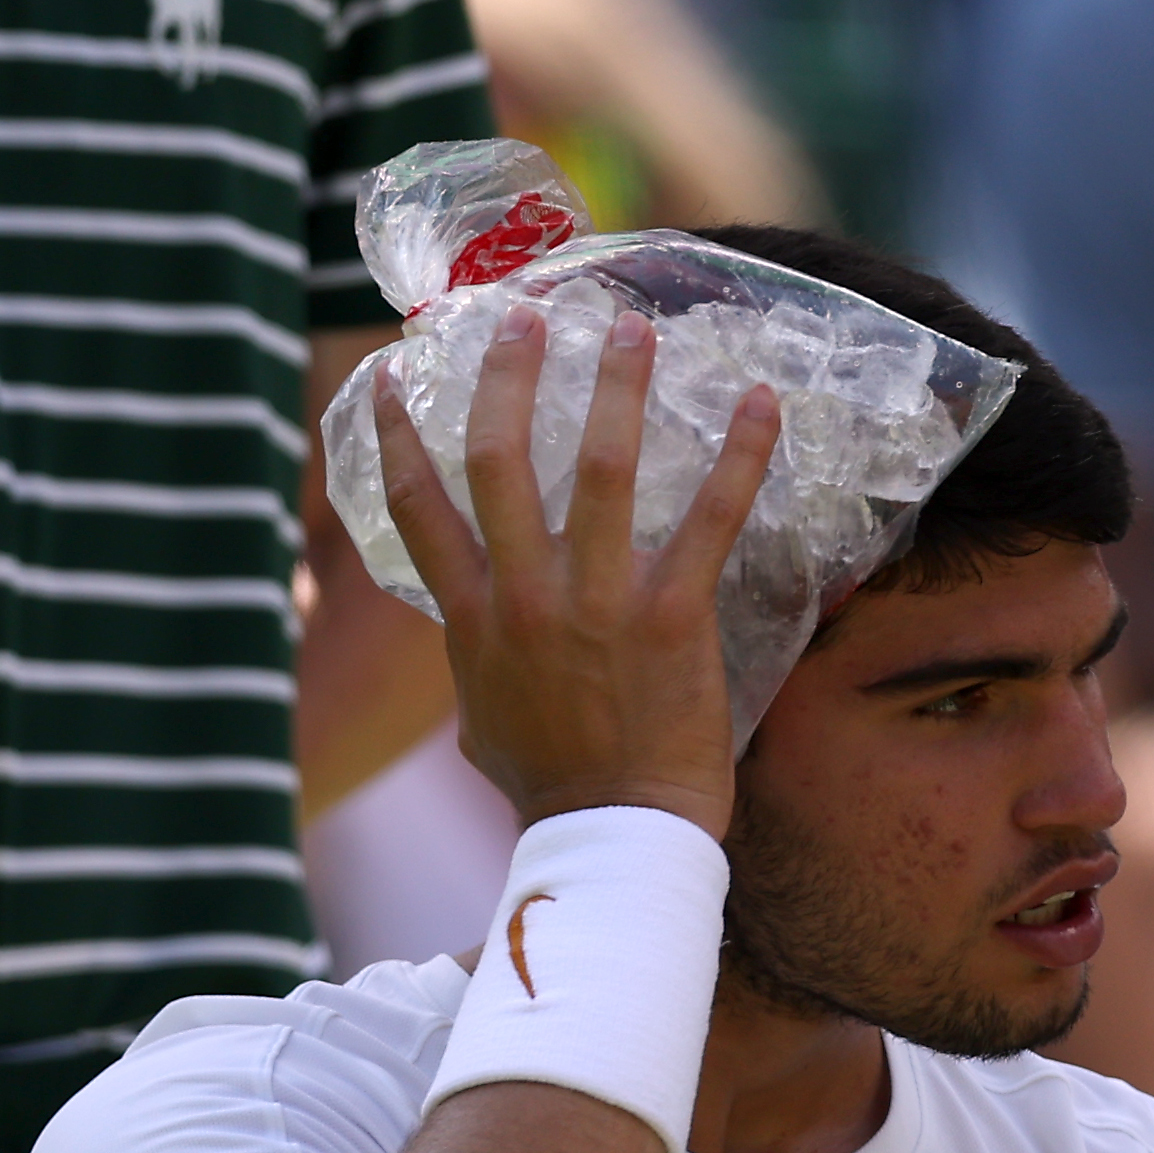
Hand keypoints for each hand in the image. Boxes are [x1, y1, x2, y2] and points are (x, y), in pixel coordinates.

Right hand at [372, 303, 780, 838]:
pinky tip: (761, 401)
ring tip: (633, 329)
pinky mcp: (671, 617)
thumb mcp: (481, 719)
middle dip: (510, 378)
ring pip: (602, 468)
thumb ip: (474, 659)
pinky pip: (709, 518)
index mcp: (472, 616)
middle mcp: (525, 595)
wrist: (612, 835)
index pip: (416, 506)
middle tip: (528, 317)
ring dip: (619, 388)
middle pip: (500, 460)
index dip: (398, 434)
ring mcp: (598, 602)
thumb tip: (472, 635)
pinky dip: (739, 456)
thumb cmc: (549, 788)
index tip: (392, 374)